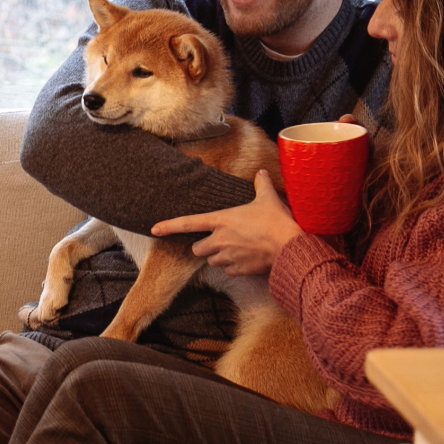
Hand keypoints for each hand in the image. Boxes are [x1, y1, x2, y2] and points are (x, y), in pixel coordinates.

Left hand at [150, 170, 303, 276]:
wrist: (289, 247)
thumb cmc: (277, 221)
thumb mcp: (268, 198)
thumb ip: (261, 185)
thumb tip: (261, 173)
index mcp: (221, 220)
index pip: (187, 223)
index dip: (168, 226)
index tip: (154, 230)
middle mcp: (220, 240)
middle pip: (197, 248)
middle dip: (202, 246)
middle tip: (216, 240)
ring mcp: (228, 257)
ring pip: (211, 261)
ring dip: (217, 256)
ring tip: (233, 249)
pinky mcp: (239, 270)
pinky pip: (227, 271)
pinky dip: (232, 266)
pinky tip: (244, 259)